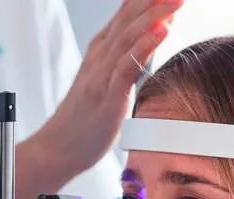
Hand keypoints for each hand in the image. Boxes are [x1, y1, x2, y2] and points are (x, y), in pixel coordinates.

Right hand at [33, 0, 183, 176]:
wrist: (58, 148)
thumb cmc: (84, 119)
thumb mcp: (105, 81)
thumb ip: (125, 58)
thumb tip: (151, 41)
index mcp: (100, 51)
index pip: (125, 14)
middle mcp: (99, 57)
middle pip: (128, 18)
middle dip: (153, 0)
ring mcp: (101, 76)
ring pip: (128, 37)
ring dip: (154, 16)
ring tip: (176, 0)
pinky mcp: (106, 97)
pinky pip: (126, 67)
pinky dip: (144, 46)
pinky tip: (162, 31)